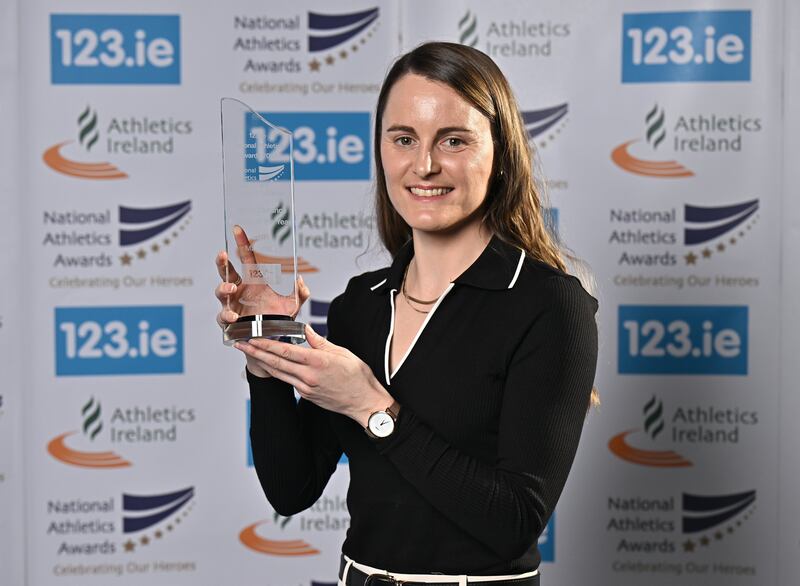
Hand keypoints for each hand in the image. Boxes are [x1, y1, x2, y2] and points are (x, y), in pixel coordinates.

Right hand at [215, 225, 309, 325]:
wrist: (271, 341)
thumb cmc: (278, 318)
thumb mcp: (293, 304)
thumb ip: (300, 293)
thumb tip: (300, 281)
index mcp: (254, 281)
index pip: (247, 258)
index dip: (242, 243)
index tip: (238, 229)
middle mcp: (241, 290)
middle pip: (226, 272)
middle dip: (222, 262)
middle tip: (223, 255)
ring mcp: (233, 304)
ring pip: (221, 292)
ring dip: (223, 287)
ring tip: (231, 288)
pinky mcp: (229, 321)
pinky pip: (223, 316)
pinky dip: (227, 315)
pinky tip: (234, 316)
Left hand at [234, 325, 392, 425]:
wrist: (365, 402)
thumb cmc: (358, 376)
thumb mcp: (342, 353)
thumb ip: (320, 342)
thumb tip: (305, 330)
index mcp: (318, 362)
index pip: (285, 351)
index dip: (266, 344)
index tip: (252, 337)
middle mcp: (309, 376)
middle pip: (276, 363)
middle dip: (255, 353)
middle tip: (240, 344)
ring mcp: (306, 388)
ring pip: (279, 373)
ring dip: (263, 363)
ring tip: (250, 353)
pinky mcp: (307, 395)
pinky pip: (288, 381)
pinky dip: (277, 371)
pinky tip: (271, 365)